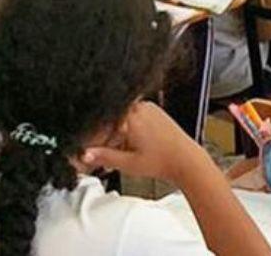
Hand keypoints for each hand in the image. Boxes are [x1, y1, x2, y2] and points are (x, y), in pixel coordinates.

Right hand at [82, 101, 202, 185]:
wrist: (186, 160)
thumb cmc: (163, 161)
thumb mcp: (128, 163)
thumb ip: (103, 157)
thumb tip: (84, 155)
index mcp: (128, 117)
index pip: (101, 127)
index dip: (92, 143)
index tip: (87, 153)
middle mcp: (136, 107)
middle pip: (110, 122)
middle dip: (105, 141)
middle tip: (102, 158)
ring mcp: (146, 106)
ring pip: (120, 120)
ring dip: (116, 136)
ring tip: (124, 154)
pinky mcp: (153, 109)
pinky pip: (132, 117)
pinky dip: (127, 130)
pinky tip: (133, 146)